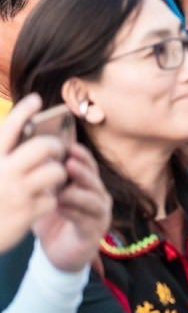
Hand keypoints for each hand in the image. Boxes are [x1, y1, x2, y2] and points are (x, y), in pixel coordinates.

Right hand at [0, 96, 68, 252]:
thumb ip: (4, 156)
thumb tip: (22, 135)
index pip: (9, 129)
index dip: (24, 111)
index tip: (37, 100)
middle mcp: (3, 172)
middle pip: (43, 147)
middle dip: (55, 146)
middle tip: (56, 150)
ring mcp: (17, 192)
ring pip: (56, 171)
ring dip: (57, 174)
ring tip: (50, 178)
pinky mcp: (28, 212)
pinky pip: (53, 198)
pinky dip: (49, 200)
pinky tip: (39, 203)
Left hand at [34, 144, 110, 272]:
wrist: (58, 253)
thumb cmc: (52, 220)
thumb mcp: (48, 196)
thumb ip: (45, 179)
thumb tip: (35, 154)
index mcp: (89, 186)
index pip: (89, 166)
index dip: (82, 156)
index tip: (70, 146)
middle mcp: (99, 199)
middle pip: (94, 181)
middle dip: (82, 172)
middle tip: (69, 163)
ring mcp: (99, 216)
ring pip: (93, 200)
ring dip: (78, 194)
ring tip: (64, 189)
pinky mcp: (93, 234)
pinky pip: (85, 220)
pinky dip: (73, 213)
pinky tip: (60, 208)